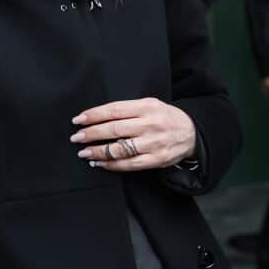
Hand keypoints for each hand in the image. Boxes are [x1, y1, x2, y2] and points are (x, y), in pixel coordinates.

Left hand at [71, 97, 195, 171]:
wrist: (192, 133)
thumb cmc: (165, 117)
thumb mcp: (150, 104)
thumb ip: (128, 109)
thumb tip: (97, 117)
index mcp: (147, 107)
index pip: (115, 110)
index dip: (94, 115)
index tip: (78, 120)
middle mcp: (150, 124)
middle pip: (114, 130)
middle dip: (92, 134)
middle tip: (77, 138)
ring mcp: (154, 143)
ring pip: (120, 149)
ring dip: (98, 152)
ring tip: (84, 152)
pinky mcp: (156, 160)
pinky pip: (129, 164)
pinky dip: (111, 164)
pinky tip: (100, 163)